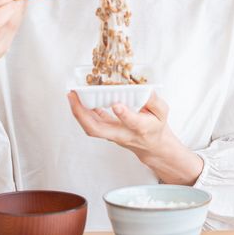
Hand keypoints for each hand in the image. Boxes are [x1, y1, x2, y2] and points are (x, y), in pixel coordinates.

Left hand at [67, 91, 203, 184]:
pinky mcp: (106, 132)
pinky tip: (77, 99)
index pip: (132, 123)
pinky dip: (82, 112)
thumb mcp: (162, 112)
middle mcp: (123, 133)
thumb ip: (154, 100)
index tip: (117, 104)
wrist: (151, 146)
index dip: (124, 115)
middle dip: (82, 114)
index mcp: (141, 127)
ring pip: (91, 128)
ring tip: (71, 96)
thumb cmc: (155, 127)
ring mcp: (112, 135)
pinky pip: (91, 124)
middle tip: (74, 95)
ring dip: (78, 113)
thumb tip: (145, 88)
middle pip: (98, 130)